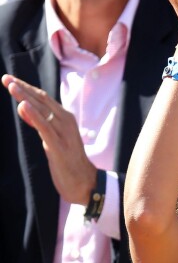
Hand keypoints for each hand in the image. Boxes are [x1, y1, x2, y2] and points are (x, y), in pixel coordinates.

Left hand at [2, 74, 96, 205]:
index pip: (43, 98)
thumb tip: (23, 107)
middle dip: (23, 88)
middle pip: (42, 101)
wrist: (85, 184)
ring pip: (43, 111)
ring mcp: (64, 134)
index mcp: (65, 119)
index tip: (10, 79)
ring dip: (26, 97)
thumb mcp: (50, 139)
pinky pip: (45, 128)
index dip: (26, 88)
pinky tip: (24, 106)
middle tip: (6, 78)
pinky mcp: (59, 147)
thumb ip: (39, 123)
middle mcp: (66, 122)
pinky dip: (35, 116)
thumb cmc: (67, 162)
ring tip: (12, 86)